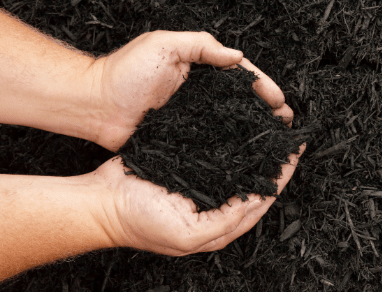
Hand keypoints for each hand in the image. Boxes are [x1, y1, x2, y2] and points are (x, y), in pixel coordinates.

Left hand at [91, 30, 293, 150]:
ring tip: (275, 141)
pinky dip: (231, 147)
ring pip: (232, 122)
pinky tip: (246, 156)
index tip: (279, 101)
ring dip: (255, 130)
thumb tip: (238, 58)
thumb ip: (201, 46)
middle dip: (267, 110)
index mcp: (199, 68)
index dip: (263, 86)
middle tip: (286, 124)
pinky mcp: (183, 137)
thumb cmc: (124, 72)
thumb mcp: (164, 45)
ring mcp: (193, 116)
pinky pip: (213, 140)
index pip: (240, 76)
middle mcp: (200, 93)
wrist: (94, 106)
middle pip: (242, 101)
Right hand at [92, 144, 304, 254]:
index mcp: (221, 224)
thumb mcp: (186, 235)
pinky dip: (232, 142)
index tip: (296, 153)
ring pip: (239, 165)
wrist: (102, 201)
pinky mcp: (189, 165)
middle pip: (256, 181)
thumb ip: (223, 223)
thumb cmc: (139, 223)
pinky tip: (241, 127)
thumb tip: (253, 203)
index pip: (262, 199)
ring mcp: (203, 183)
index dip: (281, 177)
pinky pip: (217, 154)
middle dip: (275, 160)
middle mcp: (217, 204)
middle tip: (290, 136)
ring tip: (272, 127)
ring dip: (256, 149)